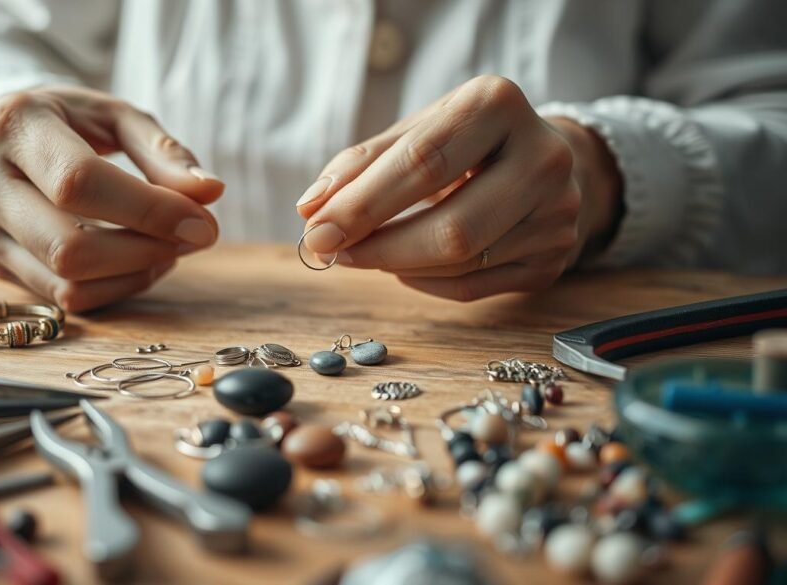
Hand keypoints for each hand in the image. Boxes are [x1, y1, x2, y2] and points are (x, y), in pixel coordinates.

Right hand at [0, 86, 223, 310]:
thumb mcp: (117, 116)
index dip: (148, 210)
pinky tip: (141, 262)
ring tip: (170, 247)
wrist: (2, 140)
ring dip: (136, 274)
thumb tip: (210, 192)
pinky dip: (116, 288)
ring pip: (67, 283)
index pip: (79, 183)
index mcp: (15, 126)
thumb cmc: (71, 123)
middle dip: (146, 250)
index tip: (203, 222)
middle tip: (194, 236)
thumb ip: (163, 152)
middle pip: (69, 247)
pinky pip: (64, 299)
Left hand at [297, 76, 621, 300]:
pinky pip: (472, 288)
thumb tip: (311, 209)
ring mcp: (557, 214)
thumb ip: (361, 165)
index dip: (364, 204)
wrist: (544, 161)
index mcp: (498, 105)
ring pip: (461, 263)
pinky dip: (423, 283)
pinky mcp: (554, 259)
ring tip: (364, 252)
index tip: (316, 231)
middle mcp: (543, 157)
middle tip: (330, 252)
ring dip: (396, 265)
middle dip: (379, 246)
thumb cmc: (463, 144)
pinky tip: (403, 266)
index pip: (423, 163)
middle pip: (452, 228)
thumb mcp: (415, 132)